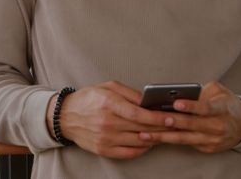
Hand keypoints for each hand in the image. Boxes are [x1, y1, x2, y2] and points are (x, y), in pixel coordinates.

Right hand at [49, 81, 170, 158]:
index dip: (156, 117)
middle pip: (141, 128)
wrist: (66, 116)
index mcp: (109, 104)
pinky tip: (149, 142)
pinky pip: (129, 153)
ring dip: (154, 138)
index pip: (138, 114)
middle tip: (175, 125)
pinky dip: (142, 149)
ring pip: (138, 142)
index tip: (170, 118)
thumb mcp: (109, 87)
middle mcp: (107, 123)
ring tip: (165, 133)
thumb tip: (150, 101)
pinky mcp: (103, 150)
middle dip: (161, 128)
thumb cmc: (89, 99)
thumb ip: (131, 93)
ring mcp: (105, 138)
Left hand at [137, 81, 240, 153]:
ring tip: (145, 134)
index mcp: (221, 109)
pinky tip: (154, 139)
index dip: (190, 106)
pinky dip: (169, 141)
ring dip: (164, 137)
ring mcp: (212, 141)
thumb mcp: (220, 91)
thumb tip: (181, 92)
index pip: (205, 108)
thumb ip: (202, 90)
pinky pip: (185, 144)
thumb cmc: (227, 104)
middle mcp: (217, 127)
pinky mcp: (206, 149)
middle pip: (192, 125)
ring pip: (184, 139)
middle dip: (173, 123)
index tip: (176, 103)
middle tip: (155, 120)